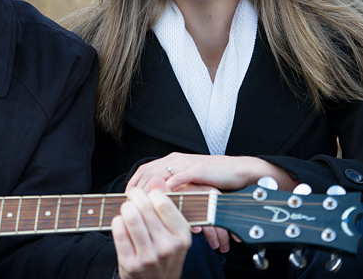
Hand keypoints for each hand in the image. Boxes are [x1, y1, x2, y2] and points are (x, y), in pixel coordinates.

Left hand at [112, 178, 191, 278]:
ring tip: (128, 211)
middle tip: (132, 199)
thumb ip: (167, 203)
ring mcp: (149, 257)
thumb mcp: (174, 231)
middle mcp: (168, 247)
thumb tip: (157, 179)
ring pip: (130, 216)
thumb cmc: (165, 254)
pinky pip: (118, 231)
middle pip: (143, 206)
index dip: (150, 193)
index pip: (161, 201)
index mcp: (182, 235)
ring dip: (125, 209)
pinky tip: (122, 225)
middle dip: (134, 197)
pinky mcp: (131, 264)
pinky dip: (116, 222)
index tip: (147, 196)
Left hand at [127, 153, 294, 194]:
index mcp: (171, 161)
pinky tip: (164, 196)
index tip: (125, 198)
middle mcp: (175, 160)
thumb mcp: (188, 181)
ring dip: (149, 189)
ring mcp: (186, 163)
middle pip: (148, 172)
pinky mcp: (199, 169)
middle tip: (128, 204)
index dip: (133, 184)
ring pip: (161, 174)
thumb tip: (158, 199)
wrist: (237, 171)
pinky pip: (181, 176)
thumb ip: (173, 186)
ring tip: (141, 204)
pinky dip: (171, 185)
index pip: (145, 171)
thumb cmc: (213, 178)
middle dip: (136, 189)